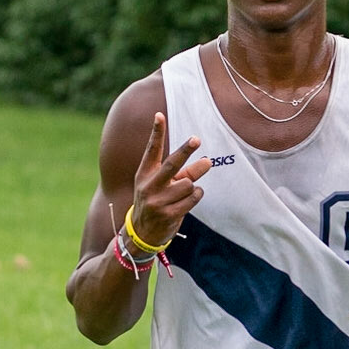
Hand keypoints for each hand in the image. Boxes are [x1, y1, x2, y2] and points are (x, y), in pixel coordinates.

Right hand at [129, 113, 210, 249]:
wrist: (141, 233)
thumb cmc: (156, 201)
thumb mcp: (162, 184)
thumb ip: (183, 171)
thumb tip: (206, 161)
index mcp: (145, 173)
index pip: (152, 149)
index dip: (156, 132)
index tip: (159, 115)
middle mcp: (149, 185)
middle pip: (172, 164)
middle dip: (185, 150)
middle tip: (196, 139)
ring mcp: (158, 201)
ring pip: (188, 183)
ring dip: (193, 186)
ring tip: (185, 193)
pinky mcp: (168, 214)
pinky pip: (193, 198)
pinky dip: (196, 196)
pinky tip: (188, 201)